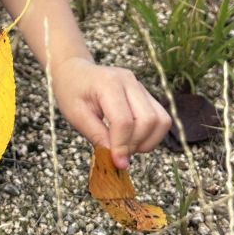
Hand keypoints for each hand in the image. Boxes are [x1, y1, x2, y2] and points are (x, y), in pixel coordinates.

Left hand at [51, 57, 169, 168]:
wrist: (76, 71)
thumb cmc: (71, 91)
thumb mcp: (75, 115)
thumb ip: (97, 136)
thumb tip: (119, 159)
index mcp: (108, 83)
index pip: (124, 120)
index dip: (122, 146)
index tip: (117, 163)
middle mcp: (129, 81)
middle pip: (148, 120)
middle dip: (136, 144)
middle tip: (119, 154)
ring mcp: (141, 86)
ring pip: (161, 119)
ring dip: (148, 141)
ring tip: (127, 147)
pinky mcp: (146, 94)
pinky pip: (161, 118)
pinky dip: (152, 135)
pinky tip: (134, 139)